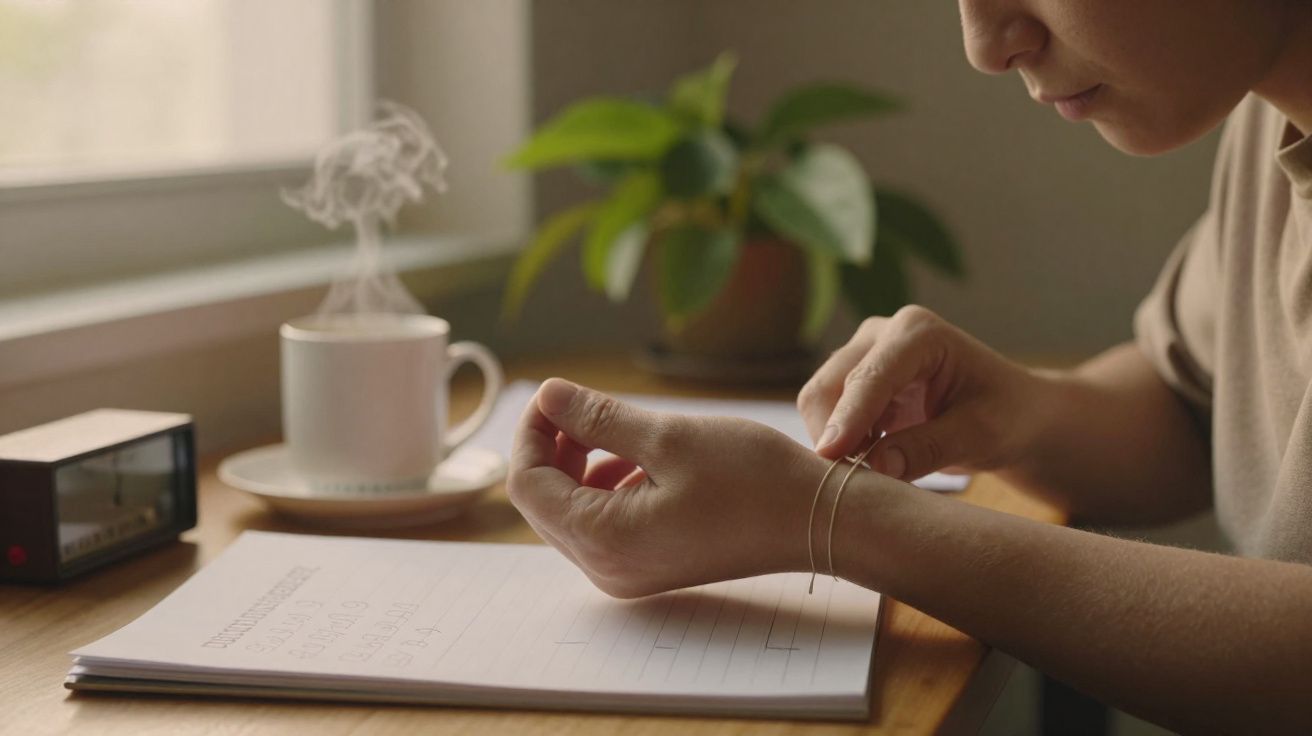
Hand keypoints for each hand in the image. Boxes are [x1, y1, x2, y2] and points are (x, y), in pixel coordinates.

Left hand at [507, 379, 822, 597]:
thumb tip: (547, 396)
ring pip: (570, 510)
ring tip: (611, 427)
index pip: (527, 484)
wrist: (816, 522)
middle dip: (552, 447)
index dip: (531, 431)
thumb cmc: (752, 479)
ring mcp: (625, 572)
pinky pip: (601, 522)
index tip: (553, 393)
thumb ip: (598, 418)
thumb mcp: (668, 437)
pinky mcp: (646, 565)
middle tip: (580, 403)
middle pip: (543, 501)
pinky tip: (635, 459)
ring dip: (577, 463)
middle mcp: (605, 568)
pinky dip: (604, 484)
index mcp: (603, 539)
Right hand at [798, 306, 1049, 480]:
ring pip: (820, 401)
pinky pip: (827, 414)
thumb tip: (875, 466)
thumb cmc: (1007, 417)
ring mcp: (864, 355)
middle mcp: (882, 334)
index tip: (831, 456)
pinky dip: (838, 443)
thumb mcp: (982, 435)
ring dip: (833, 442)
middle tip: (853, 484)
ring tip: (865, 477)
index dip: (849, 418)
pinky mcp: (855, 381)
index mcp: (919, 333)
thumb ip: (930, 447)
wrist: (1013, 414)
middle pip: (830, 385)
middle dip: (833, 434)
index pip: (870, 376)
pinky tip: (865, 465)